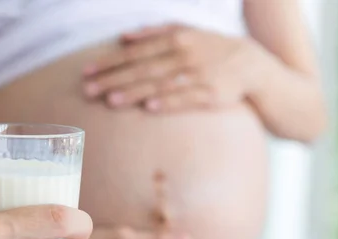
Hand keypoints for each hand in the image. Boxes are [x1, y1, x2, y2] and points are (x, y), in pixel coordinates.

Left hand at [83, 25, 266, 111]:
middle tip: (88, 91)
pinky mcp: (211, 95)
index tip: (87, 71)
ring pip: (160, 85)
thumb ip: (154, 32)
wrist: (250, 64)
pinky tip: (150, 108)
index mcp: (176, 39)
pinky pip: (186, 99)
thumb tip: (123, 36)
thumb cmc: (209, 48)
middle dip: (113, 79)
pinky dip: (169, 102)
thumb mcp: (185, 31)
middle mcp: (184, 55)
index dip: (110, 61)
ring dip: (135, 92)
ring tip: (110, 101)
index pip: (136, 51)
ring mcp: (198, 75)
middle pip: (142, 69)